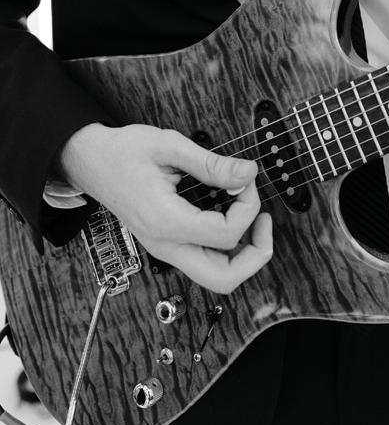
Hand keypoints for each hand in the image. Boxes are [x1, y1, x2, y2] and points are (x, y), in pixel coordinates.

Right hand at [57, 123, 271, 292]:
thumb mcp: (168, 146)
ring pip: (216, 277)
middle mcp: (165, 245)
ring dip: (243, 255)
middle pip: (224, 278)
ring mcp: (164, 249)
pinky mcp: (167, 244)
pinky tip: (231, 217)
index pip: (225, 234)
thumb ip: (211, 163)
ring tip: (252, 220)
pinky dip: (227, 248)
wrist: (88, 161)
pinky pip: (205, 261)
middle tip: (264, 221)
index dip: (248, 206)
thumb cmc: (122, 152)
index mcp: (165, 221)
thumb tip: (248, 173)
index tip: (245, 178)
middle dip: (256, 254)